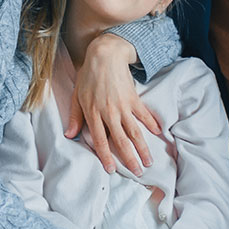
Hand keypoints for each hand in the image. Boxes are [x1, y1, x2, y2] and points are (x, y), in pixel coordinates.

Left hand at [66, 33, 161, 174]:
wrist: (105, 54)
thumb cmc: (89, 75)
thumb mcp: (77, 96)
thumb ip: (75, 117)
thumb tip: (70, 135)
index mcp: (93, 113)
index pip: (100, 140)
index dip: (106, 156)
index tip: (112, 169)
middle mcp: (109, 113)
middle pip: (121, 141)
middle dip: (130, 159)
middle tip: (138, 173)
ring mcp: (123, 106)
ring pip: (134, 132)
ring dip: (143, 148)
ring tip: (149, 161)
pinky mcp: (134, 98)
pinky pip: (144, 114)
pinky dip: (152, 124)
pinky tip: (158, 133)